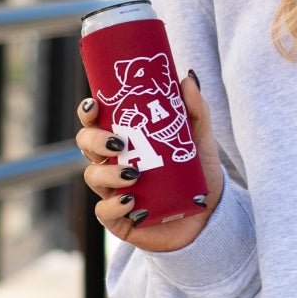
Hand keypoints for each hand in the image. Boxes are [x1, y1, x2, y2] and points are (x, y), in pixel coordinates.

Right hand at [75, 75, 224, 254]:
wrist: (211, 215)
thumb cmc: (198, 175)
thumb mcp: (200, 140)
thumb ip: (195, 110)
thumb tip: (187, 78)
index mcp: (125, 140)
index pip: (96, 122)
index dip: (88, 112)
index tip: (95, 104)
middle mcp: (113, 163)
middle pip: (86, 145)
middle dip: (94, 140)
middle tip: (119, 142)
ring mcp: (113, 190)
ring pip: (93, 176)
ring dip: (108, 173)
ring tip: (133, 173)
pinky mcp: (119, 218)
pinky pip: (104, 212)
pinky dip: (114, 205)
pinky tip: (131, 201)